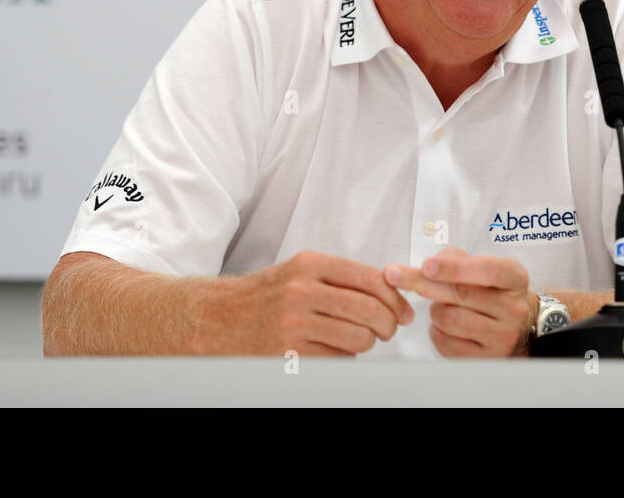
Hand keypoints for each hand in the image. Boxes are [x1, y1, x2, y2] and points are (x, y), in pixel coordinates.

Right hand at [222, 251, 413, 355]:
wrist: (220, 318)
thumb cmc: (267, 295)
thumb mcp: (300, 271)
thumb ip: (341, 276)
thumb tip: (390, 288)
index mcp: (309, 264)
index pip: (369, 278)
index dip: (395, 297)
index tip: (403, 310)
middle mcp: (302, 290)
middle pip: (369, 309)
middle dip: (389, 323)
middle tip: (390, 329)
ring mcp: (294, 323)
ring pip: (358, 337)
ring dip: (369, 342)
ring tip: (363, 340)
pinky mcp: (289, 353)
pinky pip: (338, 359)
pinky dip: (346, 357)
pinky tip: (337, 350)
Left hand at [383, 247, 534, 356]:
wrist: (517, 326)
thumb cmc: (491, 290)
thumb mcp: (483, 266)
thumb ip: (456, 259)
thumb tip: (428, 267)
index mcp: (514, 278)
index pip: (487, 271)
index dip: (454, 268)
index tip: (427, 265)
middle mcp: (512, 308)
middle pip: (460, 295)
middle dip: (422, 283)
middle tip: (394, 275)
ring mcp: (502, 336)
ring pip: (450, 319)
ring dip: (434, 310)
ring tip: (442, 306)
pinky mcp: (487, 358)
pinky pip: (447, 343)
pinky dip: (436, 331)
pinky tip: (444, 325)